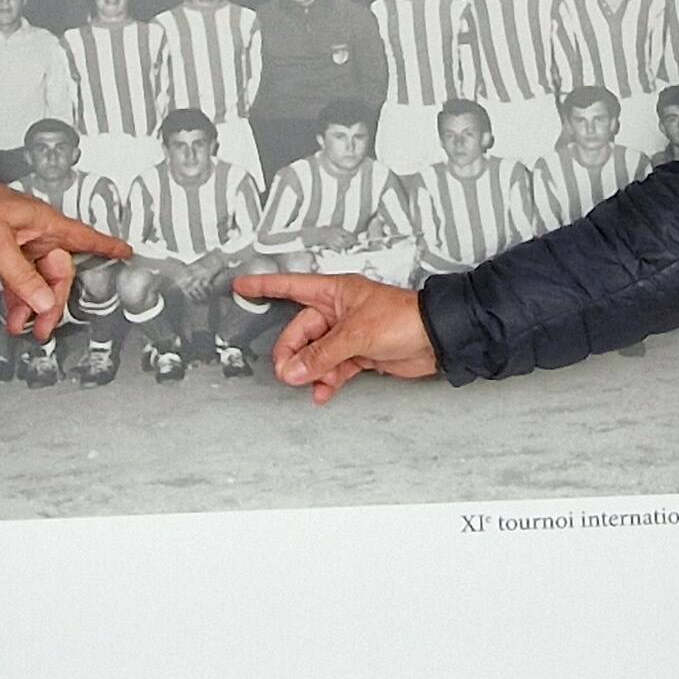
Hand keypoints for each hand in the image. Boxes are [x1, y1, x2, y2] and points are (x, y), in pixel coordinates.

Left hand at [0, 168, 127, 339]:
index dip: (107, 247)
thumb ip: (22, 277)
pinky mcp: (1, 247)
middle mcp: (35, 231)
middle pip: (57, 271)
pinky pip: (18, 276)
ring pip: (36, 277)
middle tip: (45, 326)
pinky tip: (13, 310)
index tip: (126, 253)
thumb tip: (44, 302)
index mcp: (43, 223)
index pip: (84, 237)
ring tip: (24, 325)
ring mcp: (18, 240)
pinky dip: (17, 294)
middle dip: (53, 301)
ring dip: (32, 303)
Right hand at [233, 271, 436, 400]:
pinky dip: (327, 381)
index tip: (242, 287)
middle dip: (292, 353)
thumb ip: (321, 355)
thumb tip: (293, 370)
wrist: (437, 338)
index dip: (264, 287)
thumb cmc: (405, 318)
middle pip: (300, 331)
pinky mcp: (359, 354)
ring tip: (308, 384)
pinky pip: (332, 368)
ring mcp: (347, 333)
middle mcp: (338, 311)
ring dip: (310, 370)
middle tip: (287, 372)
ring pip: (315, 354)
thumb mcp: (355, 334)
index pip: (290, 286)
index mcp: (334, 292)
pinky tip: (322, 392)